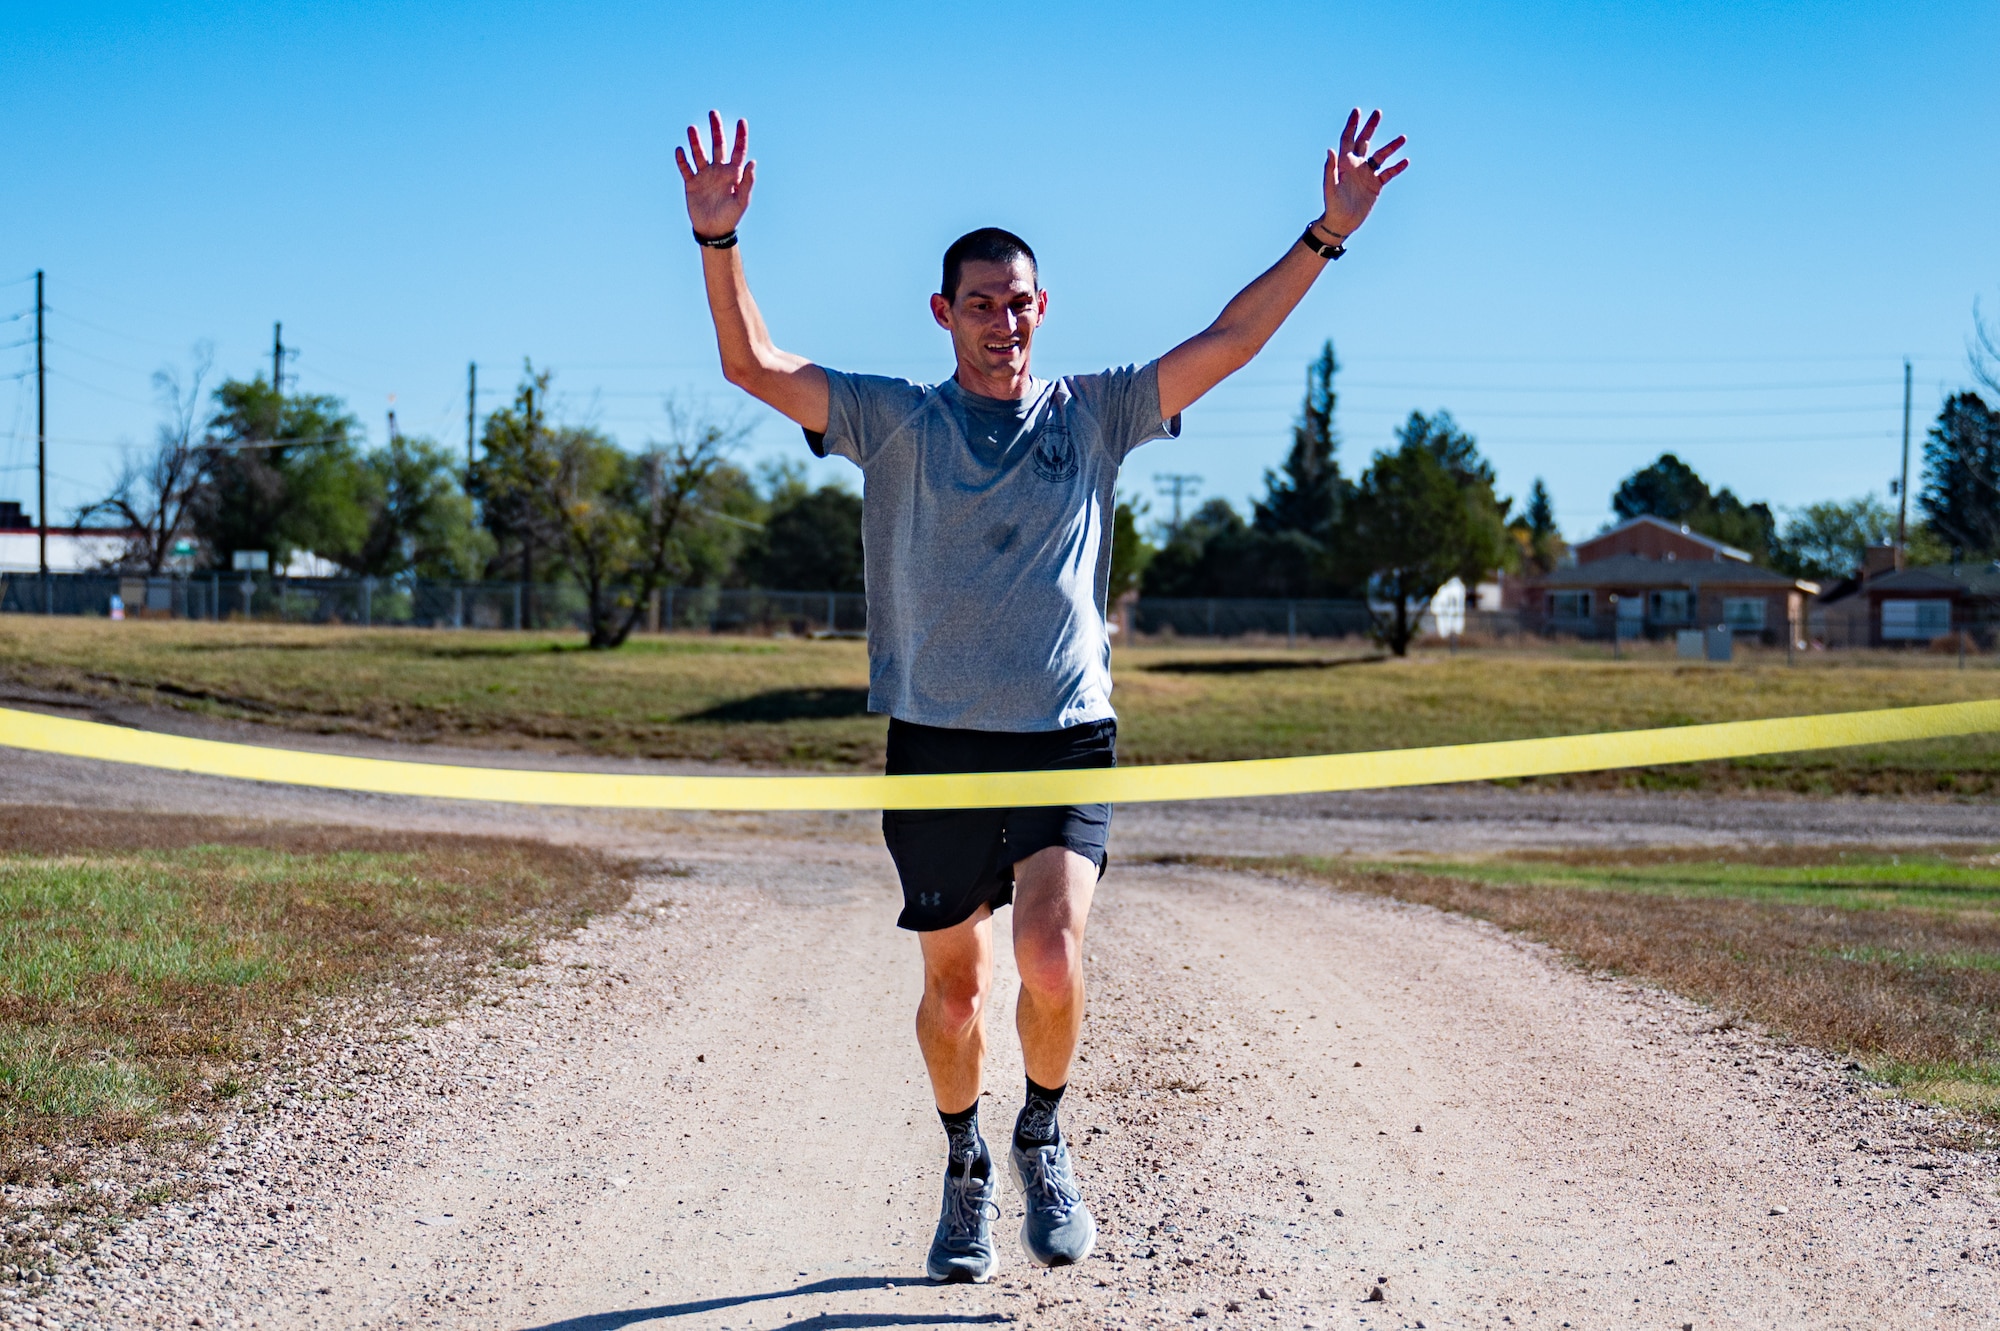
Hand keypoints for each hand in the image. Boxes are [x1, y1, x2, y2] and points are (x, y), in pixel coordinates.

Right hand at [676, 110, 755, 239]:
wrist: (713, 230)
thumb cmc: (730, 217)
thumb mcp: (741, 201)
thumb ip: (747, 182)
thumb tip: (752, 162)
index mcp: (733, 173)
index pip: (738, 150)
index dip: (740, 136)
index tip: (742, 121)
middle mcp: (718, 170)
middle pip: (717, 145)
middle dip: (715, 129)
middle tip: (713, 113)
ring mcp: (704, 175)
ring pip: (699, 153)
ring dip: (695, 141)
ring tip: (691, 128)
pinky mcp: (691, 183)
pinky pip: (685, 168)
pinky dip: (682, 159)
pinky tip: (680, 150)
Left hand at [1319, 108, 1408, 237]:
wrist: (1341, 222)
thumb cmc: (1332, 204)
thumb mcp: (1330, 186)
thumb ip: (1330, 168)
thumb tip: (1330, 149)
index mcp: (1344, 163)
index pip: (1348, 139)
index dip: (1352, 125)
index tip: (1357, 111)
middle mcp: (1356, 165)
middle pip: (1364, 141)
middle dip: (1370, 127)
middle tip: (1378, 113)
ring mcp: (1367, 175)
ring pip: (1380, 156)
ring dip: (1391, 147)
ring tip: (1403, 137)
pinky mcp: (1375, 185)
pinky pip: (1388, 173)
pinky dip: (1396, 167)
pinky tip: (1405, 160)